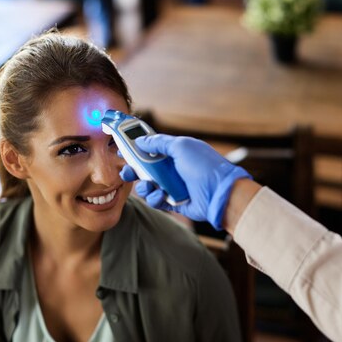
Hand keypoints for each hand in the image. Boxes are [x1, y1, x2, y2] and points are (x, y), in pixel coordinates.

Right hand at [119, 134, 250, 229]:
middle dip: (132, 170)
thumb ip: (159, 143)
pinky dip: (155, 198)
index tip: (121, 149)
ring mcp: (172, 185)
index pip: (150, 149)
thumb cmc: (204, 166)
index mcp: (174, 152)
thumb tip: (140, 140)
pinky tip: (161, 195)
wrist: (220, 193)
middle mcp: (172, 168)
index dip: (135, 148)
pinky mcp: (173, 202)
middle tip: (127, 172)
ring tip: (150, 185)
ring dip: (143, 186)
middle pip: (144, 169)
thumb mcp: (182, 147)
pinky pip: (156, 200)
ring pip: (147, 186)